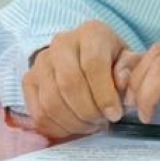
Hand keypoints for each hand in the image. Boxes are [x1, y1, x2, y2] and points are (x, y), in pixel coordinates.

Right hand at [20, 20, 132, 138]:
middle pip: (69, 84)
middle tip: (101, 122)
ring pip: (51, 101)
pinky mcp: (29, 80)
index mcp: (91, 33)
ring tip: (90, 125)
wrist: (84, 55)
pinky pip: (38, 113)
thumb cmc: (110, 61)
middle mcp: (62, 43)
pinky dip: (57, 128)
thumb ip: (130, 71)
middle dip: (88, 111)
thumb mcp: (127, 61)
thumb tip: (122, 83)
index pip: (93, 64)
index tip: (115, 114)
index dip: (104, 95)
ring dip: (73, 122)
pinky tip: (73, 127)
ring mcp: (41, 61)